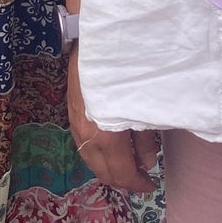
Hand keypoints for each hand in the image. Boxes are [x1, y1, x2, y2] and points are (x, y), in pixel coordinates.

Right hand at [66, 45, 157, 194]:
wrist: (94, 38)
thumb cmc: (126, 69)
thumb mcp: (143, 104)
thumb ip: (145, 137)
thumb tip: (147, 162)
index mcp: (106, 137)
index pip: (121, 172)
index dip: (137, 183)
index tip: (150, 184)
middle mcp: (87, 136)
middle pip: (102, 171)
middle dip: (121, 179)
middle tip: (139, 178)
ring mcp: (75, 124)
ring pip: (90, 159)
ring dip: (107, 166)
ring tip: (126, 163)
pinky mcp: (71, 111)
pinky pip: (83, 143)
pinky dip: (97, 152)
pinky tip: (109, 146)